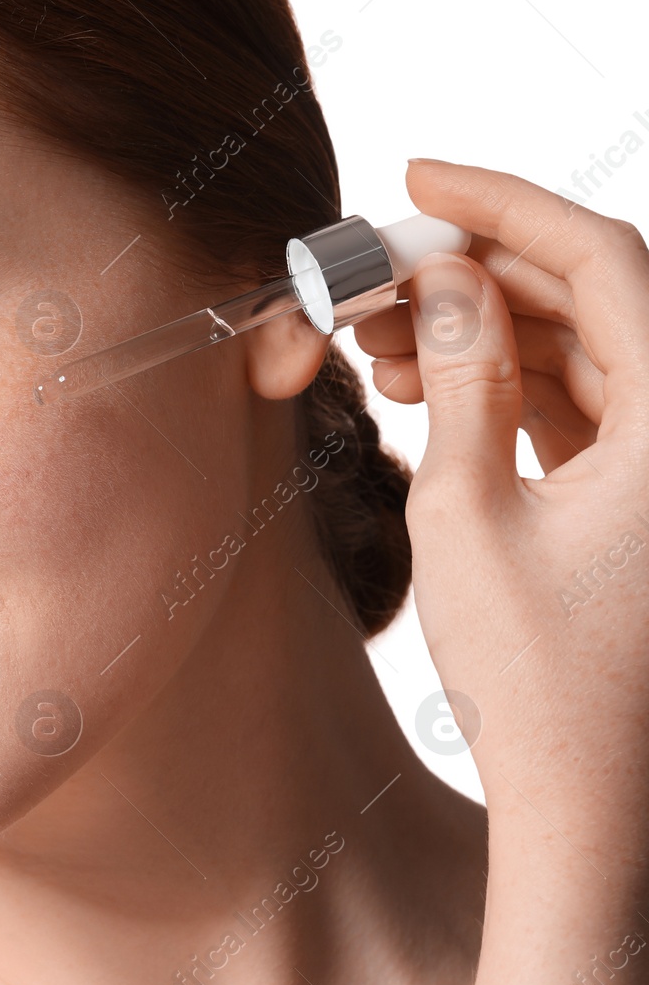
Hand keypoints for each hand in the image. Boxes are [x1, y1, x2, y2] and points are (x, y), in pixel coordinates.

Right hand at [355, 159, 648, 984]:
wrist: (593, 807)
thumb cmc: (536, 683)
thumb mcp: (469, 519)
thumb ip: (461, 384)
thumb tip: (438, 284)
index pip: (605, 262)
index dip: (504, 206)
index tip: (418, 177)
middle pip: (597, 298)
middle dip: (482, 272)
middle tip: (378, 271)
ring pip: (588, 350)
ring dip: (487, 333)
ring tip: (380, 344)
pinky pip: (587, 405)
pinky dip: (511, 388)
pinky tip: (428, 391)